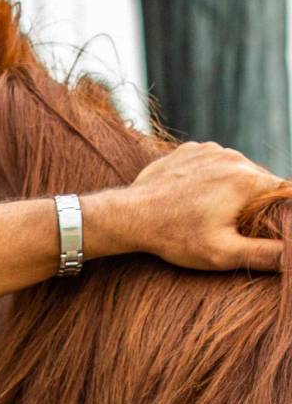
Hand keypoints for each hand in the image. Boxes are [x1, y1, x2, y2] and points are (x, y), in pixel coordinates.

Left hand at [95, 142, 285, 270]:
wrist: (128, 215)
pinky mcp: (190, 150)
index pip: (285, 193)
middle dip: (254, 203)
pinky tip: (194, 198)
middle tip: (231, 226)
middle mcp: (232, 157)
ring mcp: (208, 149)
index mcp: (247, 179)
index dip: (278, 214)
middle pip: (261, 181)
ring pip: (238, 171)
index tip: (258, 230)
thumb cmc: (174, 236)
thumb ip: (267, 254)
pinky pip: (214, 163)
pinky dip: (211, 178)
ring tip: (210, 213)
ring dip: (233, 190)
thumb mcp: (223, 254)